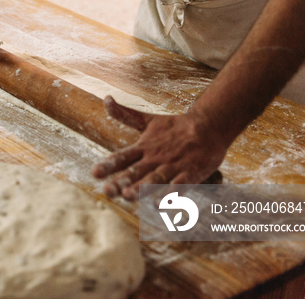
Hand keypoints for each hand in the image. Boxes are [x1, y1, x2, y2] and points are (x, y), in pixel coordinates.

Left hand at [92, 96, 228, 200]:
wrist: (209, 126)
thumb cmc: (175, 126)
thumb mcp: (147, 120)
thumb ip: (124, 114)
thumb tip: (106, 98)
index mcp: (144, 147)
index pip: (123, 157)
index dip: (109, 165)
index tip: (94, 173)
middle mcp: (156, 157)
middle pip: (137, 171)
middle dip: (122, 182)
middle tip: (107, 191)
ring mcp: (173, 165)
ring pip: (156, 178)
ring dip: (143, 188)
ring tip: (128, 197)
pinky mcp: (191, 172)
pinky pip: (179, 185)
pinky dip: (170, 195)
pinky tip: (159, 205)